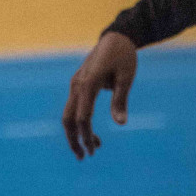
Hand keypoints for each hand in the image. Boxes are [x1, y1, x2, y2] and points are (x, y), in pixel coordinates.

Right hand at [62, 31, 137, 157]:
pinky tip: (93, 133)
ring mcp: (76, 84)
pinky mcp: (79, 84)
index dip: (86, 136)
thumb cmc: (124, 56)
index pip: (82, 117)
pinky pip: (75, 107)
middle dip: (73, 139)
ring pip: (69, 114)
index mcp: (88, 83)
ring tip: (93, 149)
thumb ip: (121, 100)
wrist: (116, 37)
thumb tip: (121, 124)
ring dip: (76, 133)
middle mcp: (77, 84)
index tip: (94, 150)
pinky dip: (80, 123)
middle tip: (84, 157)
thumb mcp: (126, 78)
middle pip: (68, 118)